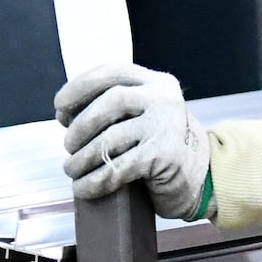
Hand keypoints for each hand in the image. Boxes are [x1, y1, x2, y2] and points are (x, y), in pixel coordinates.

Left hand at [55, 65, 207, 219]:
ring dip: (82, 158)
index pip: (110, 73)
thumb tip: (67, 116)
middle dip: (80, 126)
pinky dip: (94, 180)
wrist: (201, 176)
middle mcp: (163, 99)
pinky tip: (83, 188)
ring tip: (72, 169)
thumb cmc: (161, 146)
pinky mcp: (164, 156)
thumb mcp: (143, 115)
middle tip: (69, 145)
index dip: (78, 88)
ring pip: (109, 138)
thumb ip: (114, 107)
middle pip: (109, 102)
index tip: (60, 108)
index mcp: (155, 82)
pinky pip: (118, 168)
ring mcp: (165, 126)